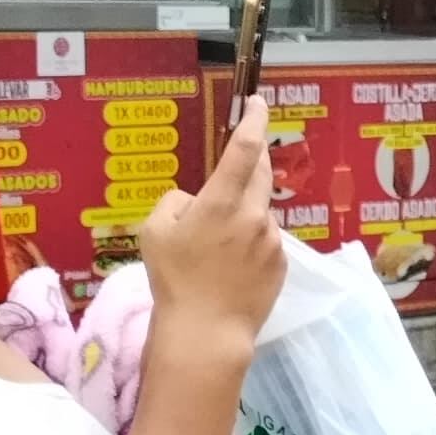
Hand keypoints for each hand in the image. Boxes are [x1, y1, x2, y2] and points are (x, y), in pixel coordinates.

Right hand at [139, 117, 287, 354]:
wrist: (207, 331)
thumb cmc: (174, 280)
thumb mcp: (155, 231)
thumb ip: (175, 202)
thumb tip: (194, 200)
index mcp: (222, 201)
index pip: (245, 148)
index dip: (253, 120)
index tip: (257, 102)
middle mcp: (254, 215)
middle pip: (261, 172)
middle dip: (253, 159)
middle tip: (241, 159)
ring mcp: (272, 241)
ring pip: (259, 212)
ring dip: (244, 214)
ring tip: (217, 246)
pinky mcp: (281, 264)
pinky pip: (265, 241)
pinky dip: (251, 243)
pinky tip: (231, 268)